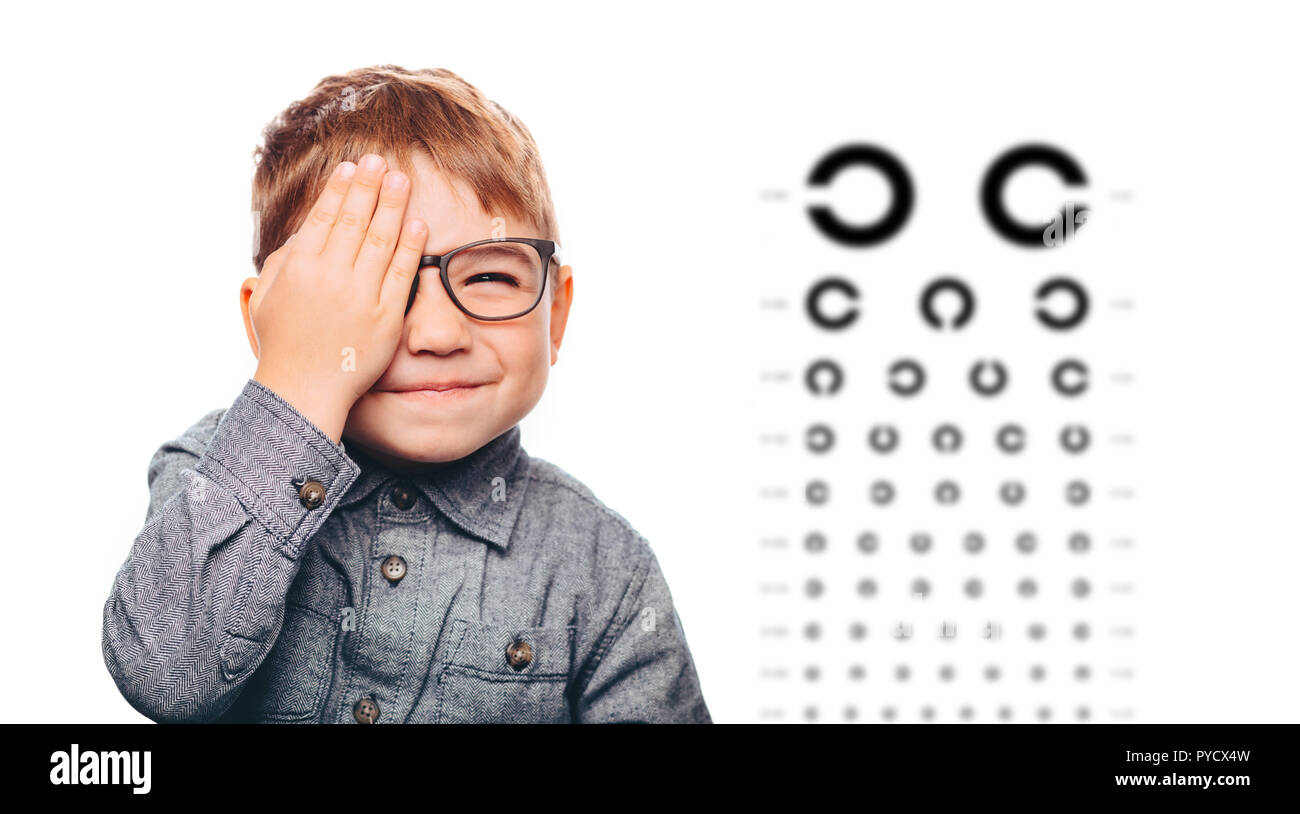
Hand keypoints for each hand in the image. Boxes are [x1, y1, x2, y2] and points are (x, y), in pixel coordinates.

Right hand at [248, 154, 425, 442]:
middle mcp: (330, 277)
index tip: (351, 168)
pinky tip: (418, 224)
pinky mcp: (385, 317)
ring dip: (393, 206)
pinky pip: (402, 274)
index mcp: (299, 268)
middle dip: (369, 186)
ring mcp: (360, 297)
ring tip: (402, 180)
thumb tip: (303, 233)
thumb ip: (281, 262)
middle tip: (380, 161)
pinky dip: (411, 246)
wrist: (302, 390)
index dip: (340, 190)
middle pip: (355, 221)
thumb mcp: (266, 297)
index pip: (324, 218)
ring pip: (382, 240)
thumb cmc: (282, 344)